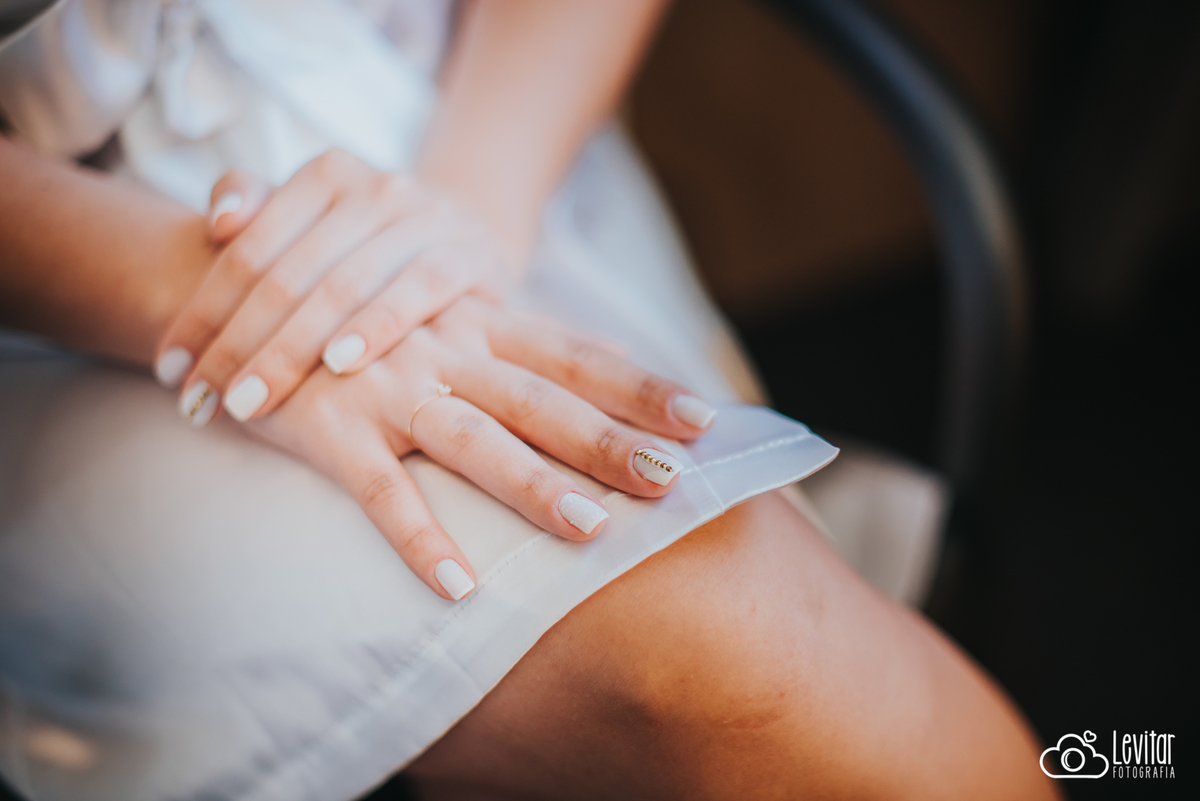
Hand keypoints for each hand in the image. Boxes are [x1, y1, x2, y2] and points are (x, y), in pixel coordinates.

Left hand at [154, 149, 512, 425]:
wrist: (478, 238)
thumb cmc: (377, 247)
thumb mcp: (320, 222)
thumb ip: (258, 209)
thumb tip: (219, 221)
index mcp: (325, 174)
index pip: (248, 250)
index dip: (202, 312)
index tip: (170, 371)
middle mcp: (374, 188)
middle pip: (288, 275)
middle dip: (237, 345)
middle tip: (200, 402)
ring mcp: (424, 218)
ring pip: (342, 287)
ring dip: (291, 352)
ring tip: (249, 402)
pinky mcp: (469, 254)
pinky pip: (417, 290)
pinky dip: (378, 325)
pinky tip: (340, 364)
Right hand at [247, 296, 717, 599]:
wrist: (240, 290)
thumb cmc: (356, 315)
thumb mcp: (443, 311)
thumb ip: (520, 338)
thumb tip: (615, 353)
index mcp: (477, 324)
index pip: (575, 355)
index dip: (639, 385)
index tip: (706, 417)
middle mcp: (445, 352)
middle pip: (543, 401)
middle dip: (611, 440)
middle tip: (675, 480)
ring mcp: (389, 390)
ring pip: (476, 443)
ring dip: (533, 486)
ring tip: (591, 529)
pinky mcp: (332, 430)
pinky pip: (381, 492)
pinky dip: (419, 538)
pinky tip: (459, 587)